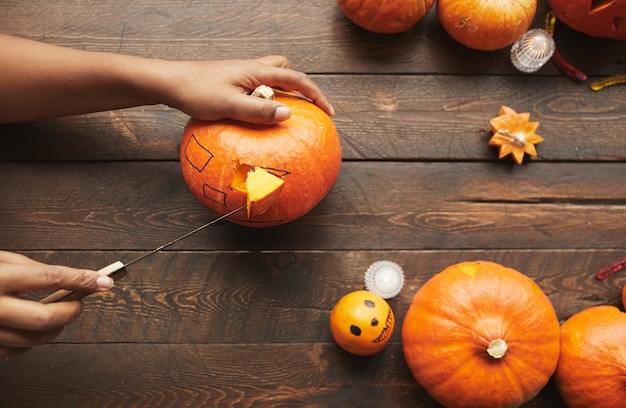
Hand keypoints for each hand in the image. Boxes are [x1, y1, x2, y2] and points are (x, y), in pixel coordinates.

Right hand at [0, 251, 112, 356]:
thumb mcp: (2, 260)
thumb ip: (32, 269)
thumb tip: (69, 278)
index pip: (49, 278)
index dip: (82, 279)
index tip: (104, 282)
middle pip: (45, 318)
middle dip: (71, 312)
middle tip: (79, 304)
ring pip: (34, 339)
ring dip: (56, 328)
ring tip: (58, 314)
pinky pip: (18, 350)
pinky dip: (33, 340)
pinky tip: (34, 328)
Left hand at [157, 55, 334, 123]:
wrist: (169, 82)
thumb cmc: (197, 92)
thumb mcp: (230, 105)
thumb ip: (259, 111)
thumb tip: (289, 114)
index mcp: (257, 71)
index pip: (296, 79)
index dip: (316, 94)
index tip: (328, 112)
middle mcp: (252, 68)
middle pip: (286, 69)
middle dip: (300, 85)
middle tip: (304, 107)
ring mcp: (242, 74)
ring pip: (272, 75)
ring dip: (282, 89)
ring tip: (280, 113)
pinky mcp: (232, 81)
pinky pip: (258, 86)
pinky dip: (266, 96)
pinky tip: (256, 114)